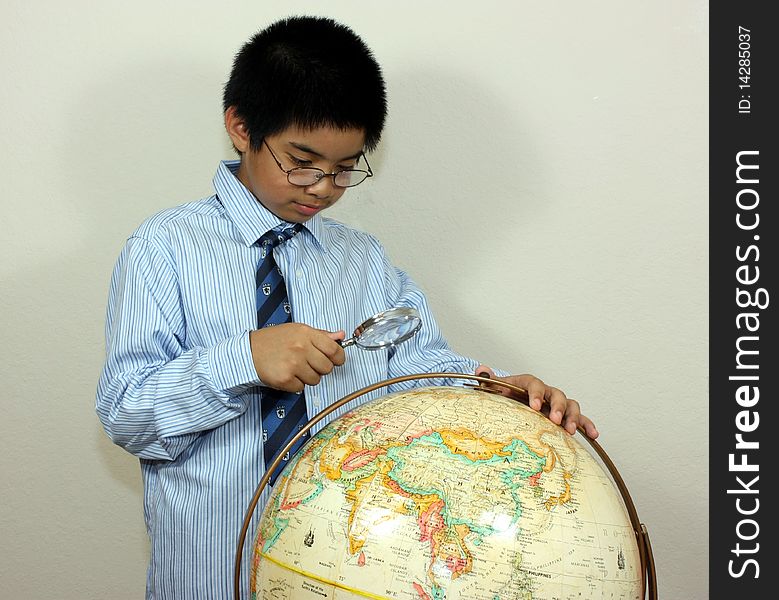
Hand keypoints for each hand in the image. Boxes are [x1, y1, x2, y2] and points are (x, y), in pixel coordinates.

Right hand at [250, 324, 345, 391]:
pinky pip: (301, 387)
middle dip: (321, 368)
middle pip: (327, 367)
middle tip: (309, 363)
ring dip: (308, 377)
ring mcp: (293, 364)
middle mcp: (301, 348)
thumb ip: (321, 335)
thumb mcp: (297, 330)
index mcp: (306, 334)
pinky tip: (287, 374)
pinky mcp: (285, 378)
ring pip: (316, 379)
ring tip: (295, 367)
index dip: (339, 357)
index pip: (334, 349)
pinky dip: (295, 384)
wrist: (248, 351)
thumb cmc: (273, 340)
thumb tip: (340, 335)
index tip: (337, 360)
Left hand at [475, 366, 598, 438]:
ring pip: (571, 404)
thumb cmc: (504, 396)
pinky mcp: (565, 416)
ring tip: (570, 431)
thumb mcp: (494, 389)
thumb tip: (480, 370)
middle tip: (555, 420)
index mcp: (528, 384)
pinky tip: (593, 435)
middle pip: (557, 394)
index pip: (535, 384)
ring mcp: (557, 404)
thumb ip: (488, 381)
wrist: (513, 400)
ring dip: (573, 417)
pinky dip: (587, 424)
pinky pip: (580, 418)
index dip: (536, 393)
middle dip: (558, 407)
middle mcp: (546, 392)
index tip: (534, 406)